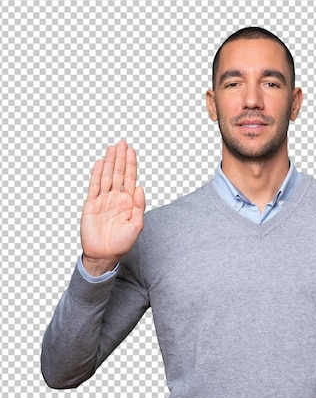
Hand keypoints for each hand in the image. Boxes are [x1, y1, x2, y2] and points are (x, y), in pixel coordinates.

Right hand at [80, 141, 144, 275]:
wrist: (104, 255)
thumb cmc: (122, 243)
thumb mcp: (136, 226)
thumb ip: (139, 206)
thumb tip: (141, 188)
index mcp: (128, 203)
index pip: (130, 179)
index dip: (131, 164)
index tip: (131, 150)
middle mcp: (116, 198)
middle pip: (119, 174)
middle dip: (121, 158)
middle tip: (122, 143)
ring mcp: (103, 200)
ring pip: (107, 177)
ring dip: (110, 162)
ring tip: (112, 148)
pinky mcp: (91, 204)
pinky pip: (94, 186)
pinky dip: (97, 174)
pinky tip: (100, 163)